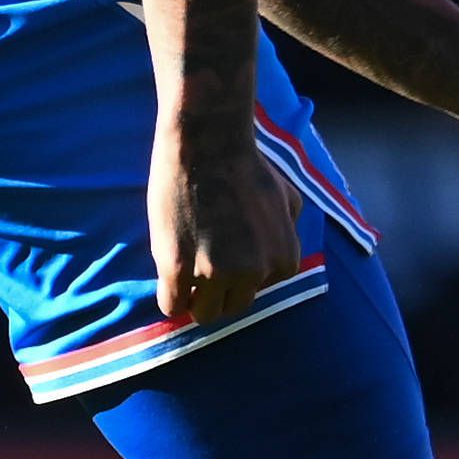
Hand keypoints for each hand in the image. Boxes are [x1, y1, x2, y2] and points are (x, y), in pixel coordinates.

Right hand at [149, 110, 299, 328]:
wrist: (209, 144)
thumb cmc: (246, 165)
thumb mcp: (288, 198)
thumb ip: (289, 230)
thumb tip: (280, 254)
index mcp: (283, 259)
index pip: (262, 290)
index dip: (243, 275)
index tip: (229, 254)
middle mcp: (254, 272)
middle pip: (235, 306)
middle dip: (220, 290)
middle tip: (203, 265)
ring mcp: (215, 273)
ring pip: (204, 314)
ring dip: (195, 299)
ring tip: (185, 273)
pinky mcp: (177, 269)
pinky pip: (171, 306)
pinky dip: (170, 297)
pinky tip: (169, 275)